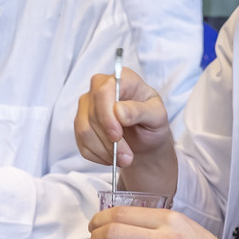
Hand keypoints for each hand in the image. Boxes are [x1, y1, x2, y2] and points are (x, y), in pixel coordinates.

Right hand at [74, 67, 175, 194]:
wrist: (145, 137)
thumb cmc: (152, 122)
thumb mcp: (157, 117)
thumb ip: (140, 111)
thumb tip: (119, 111)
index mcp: (122, 79)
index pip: (103, 91)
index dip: (107, 115)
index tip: (117, 136)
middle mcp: (100, 88)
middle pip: (93, 114)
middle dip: (109, 141)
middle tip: (127, 157)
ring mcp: (87, 106)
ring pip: (84, 130)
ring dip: (104, 151)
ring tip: (124, 159)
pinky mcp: (81, 123)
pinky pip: (82, 143)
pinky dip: (98, 155)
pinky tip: (112, 156)